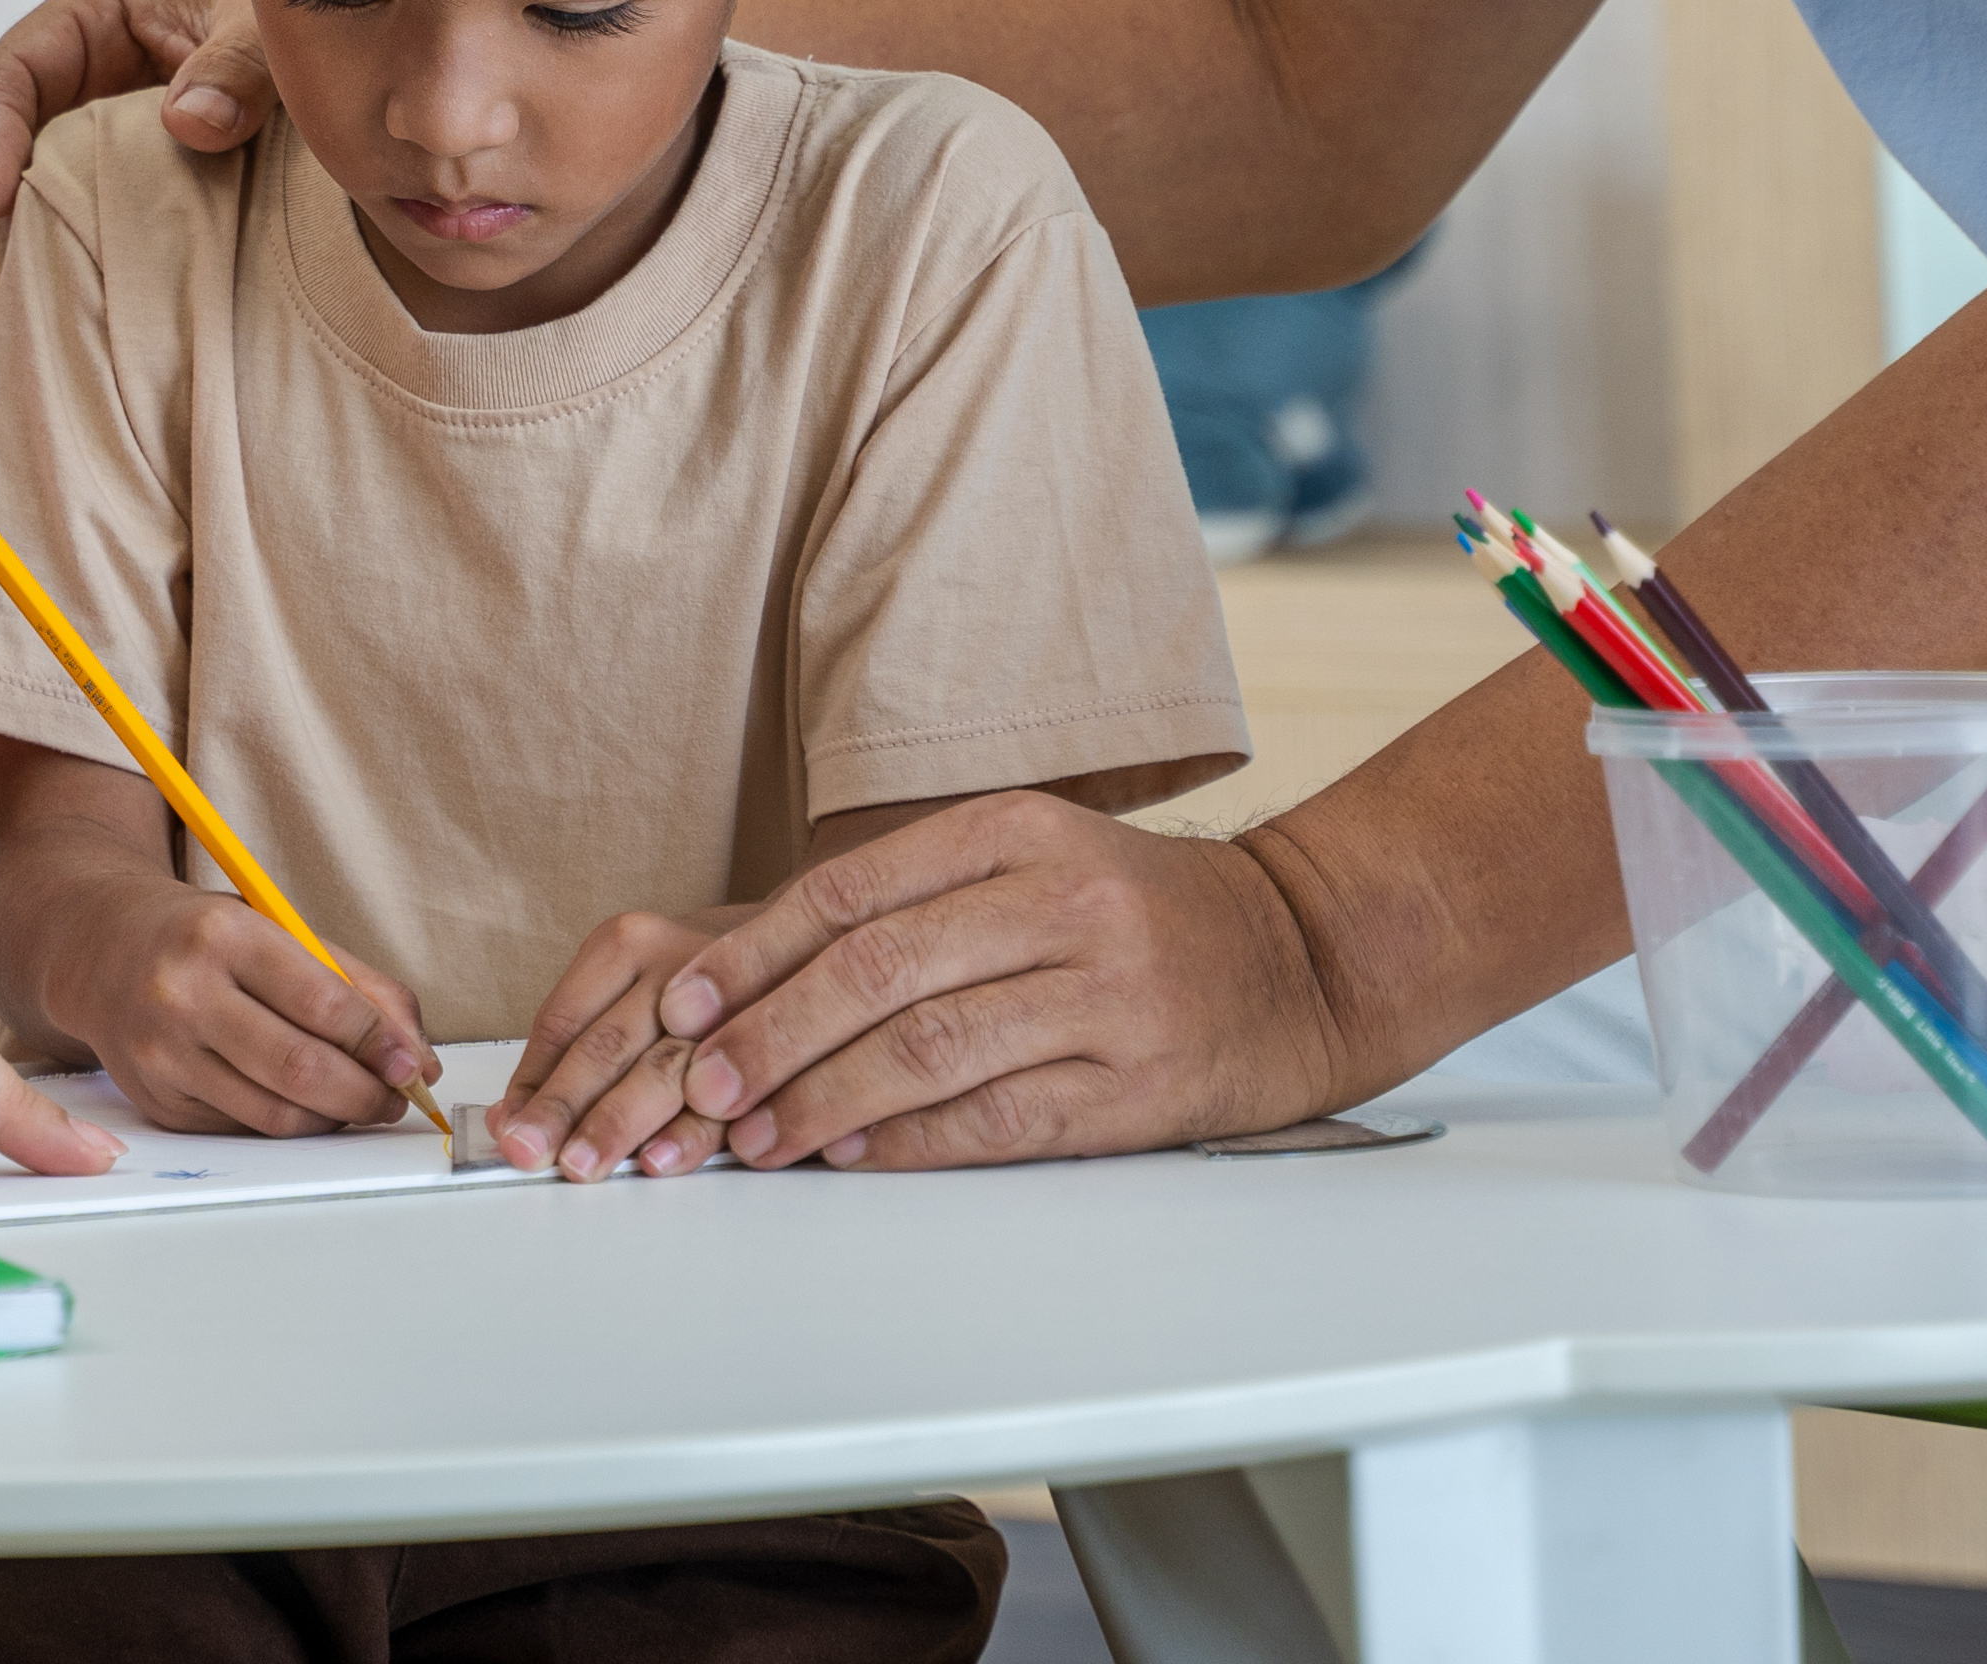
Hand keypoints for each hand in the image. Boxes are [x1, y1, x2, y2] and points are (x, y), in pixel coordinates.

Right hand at [0, 0, 261, 280]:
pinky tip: (34, 305)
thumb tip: (189, 122)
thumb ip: (240, 65)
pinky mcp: (107, 186)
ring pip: (8, 186)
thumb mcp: (265, 26)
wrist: (337, 61)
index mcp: (92, 19)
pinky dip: (38, 258)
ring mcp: (85, 135)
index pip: (11, 71)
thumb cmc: (285, 21)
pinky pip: (58, 219)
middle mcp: (75, 78)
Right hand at [36, 873, 439, 1138]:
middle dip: (367, 1095)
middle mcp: (184, 994)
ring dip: (334, 1118)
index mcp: (224, 935)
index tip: (412, 1064)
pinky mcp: (154, 1101)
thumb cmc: (201, 935)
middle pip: (301, 1069)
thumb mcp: (275, 927)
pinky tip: (299, 1102)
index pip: (324, 1004)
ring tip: (356, 1102)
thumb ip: (353, 983)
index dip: (381, 1045)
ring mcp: (162, 1053)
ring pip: (275, 1114)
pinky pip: (242, 1129)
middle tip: (395, 1099)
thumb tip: (414, 1056)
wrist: (96, 947)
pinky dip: (286, 1123)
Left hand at [488, 901, 779, 1177]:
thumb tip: (508, 1120)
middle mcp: (676, 967)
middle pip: (606, 1046)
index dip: (531, 1083)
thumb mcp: (619, 994)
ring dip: (618, 1125)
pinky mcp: (772, 1048)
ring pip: (662, 1071)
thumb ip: (566, 1053)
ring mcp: (729, 1006)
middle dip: (563, 1108)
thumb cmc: (683, 987)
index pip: (563, 1022)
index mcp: (627, 943)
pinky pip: (727, 1098)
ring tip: (582, 1165)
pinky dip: (688, 1135)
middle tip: (530, 1152)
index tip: (508, 1130)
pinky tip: (657, 1160)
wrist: (786, 954)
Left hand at [628, 796, 1354, 1170]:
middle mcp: (1059, 904)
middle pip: (876, 973)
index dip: (752, 954)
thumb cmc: (1138, 911)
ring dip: (821, 1100)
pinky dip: (907, 1142)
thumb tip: (762, 971)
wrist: (1304, 956)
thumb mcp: (1034, 856)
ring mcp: (1103, 997)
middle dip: (769, 1036)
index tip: (683, 1003)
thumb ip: (916, 898)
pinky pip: (995, 1119)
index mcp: (1016, 832)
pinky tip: (848, 1153)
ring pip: (926, 1051)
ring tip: (754, 1136)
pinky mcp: (1134, 1087)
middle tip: (698, 1084)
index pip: (849, 892)